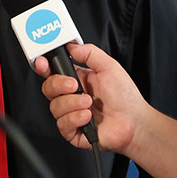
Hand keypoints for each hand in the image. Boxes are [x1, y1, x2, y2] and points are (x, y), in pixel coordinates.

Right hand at [34, 43, 150, 153]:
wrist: (134, 121)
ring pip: (54, 107)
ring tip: (90, 103)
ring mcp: (71, 114)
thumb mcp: (109, 66)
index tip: (43, 63)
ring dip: (72, 103)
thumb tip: (72, 46)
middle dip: (58, 85)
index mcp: (76, 80)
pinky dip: (75, 118)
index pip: (52, 72)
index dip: (43, 66)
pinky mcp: (73, 131)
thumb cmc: (125, 97)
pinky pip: (62, 124)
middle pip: (48, 88)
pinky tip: (88, 116)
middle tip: (75, 85)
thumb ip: (89, 53)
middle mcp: (71, 97)